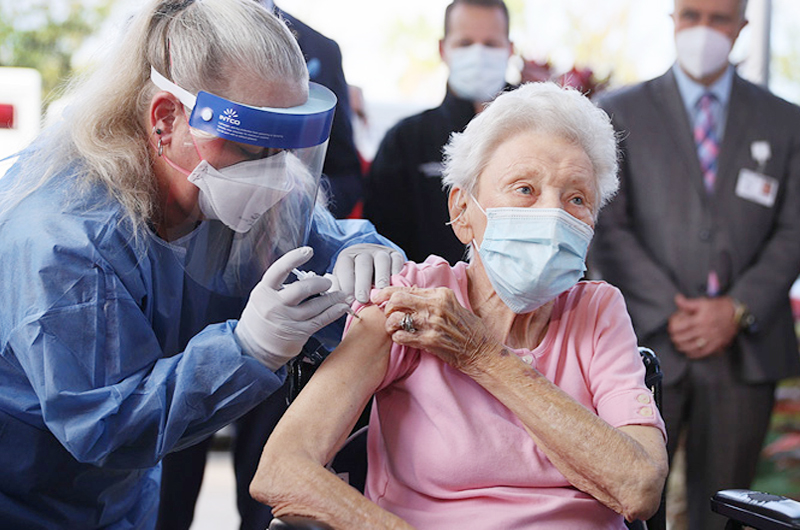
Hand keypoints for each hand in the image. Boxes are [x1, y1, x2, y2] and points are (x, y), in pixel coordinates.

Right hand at [236, 247, 349, 369]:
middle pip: (302, 289)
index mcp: (264, 291)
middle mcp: (274, 305)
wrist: (253, 347)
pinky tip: (341, 307)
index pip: (279, 270)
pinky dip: (333, 312)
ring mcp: (286, 320)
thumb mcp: (263, 297)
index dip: (294, 258)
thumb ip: (280, 286)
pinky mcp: (298, 332)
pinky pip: (320, 320)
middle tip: (328, 282)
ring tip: (340, 294)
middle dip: (319, 283)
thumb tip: (309, 276)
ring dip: (332, 298)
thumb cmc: (261, 317)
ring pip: (315, 306)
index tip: (308, 251)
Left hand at [331, 244, 404, 303]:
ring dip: (381, 277)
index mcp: (347, 257)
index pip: (345, 268)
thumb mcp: (342, 280)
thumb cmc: (355, 277)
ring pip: (381, 261)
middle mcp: (364, 252)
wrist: (371, 261)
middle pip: (363, 265)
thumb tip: (336, 303)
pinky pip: (397, 260)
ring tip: (381, 291)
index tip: (348, 300)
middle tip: (363, 300)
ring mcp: (381, 252)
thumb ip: (339, 290)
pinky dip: (397, 271)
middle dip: (362, 283)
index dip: (346, 284)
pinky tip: (395, 283)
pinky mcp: (395, 254)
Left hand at [371, 286, 498, 375]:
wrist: (480, 350)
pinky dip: (397, 337)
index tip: (376, 296)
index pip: (405, 288)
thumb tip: (408, 293)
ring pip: (396, 318)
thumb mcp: (452, 304)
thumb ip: (430, 298)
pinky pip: (401, 336)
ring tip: (393, 328)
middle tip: (386, 314)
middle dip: (386, 307)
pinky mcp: (429, 341)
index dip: (386, 292)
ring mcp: (432, 324)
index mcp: (440, 294)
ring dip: (390, 324)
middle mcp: (435, 306)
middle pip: (397, 299)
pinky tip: (401, 338)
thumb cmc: (466, 328)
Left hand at [668, 294, 737, 358]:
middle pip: (681, 338)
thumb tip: (677, 299)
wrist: (737, 314)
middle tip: (674, 333)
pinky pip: (700, 353)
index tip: (672, 324)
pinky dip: (692, 353)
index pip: (678, 327)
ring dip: (680, 345)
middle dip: (674, 336)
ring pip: (689, 347)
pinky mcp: (715, 346)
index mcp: (699, 320)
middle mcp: (704, 331)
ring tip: (678, 342)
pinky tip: (688, 351)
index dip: (672, 326)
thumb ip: (687, 303)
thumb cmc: (719, 307)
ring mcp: (710, 340)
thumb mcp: (703, 302)